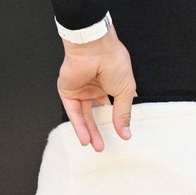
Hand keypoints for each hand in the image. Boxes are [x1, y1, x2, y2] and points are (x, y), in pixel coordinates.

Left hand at [57, 28, 136, 151]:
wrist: (94, 48)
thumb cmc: (114, 62)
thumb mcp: (125, 91)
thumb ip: (123, 113)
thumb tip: (126, 133)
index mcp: (111, 84)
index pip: (113, 106)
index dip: (117, 120)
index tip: (121, 134)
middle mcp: (95, 88)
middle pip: (96, 113)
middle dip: (99, 130)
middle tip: (104, 146)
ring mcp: (81, 89)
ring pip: (84, 115)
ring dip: (89, 131)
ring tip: (96, 146)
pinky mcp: (68, 91)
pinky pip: (73, 112)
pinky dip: (78, 126)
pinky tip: (85, 138)